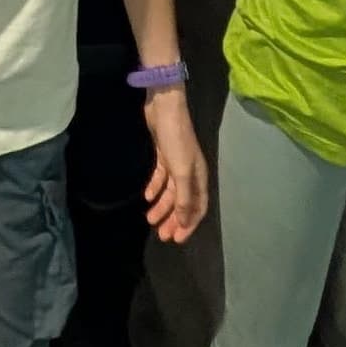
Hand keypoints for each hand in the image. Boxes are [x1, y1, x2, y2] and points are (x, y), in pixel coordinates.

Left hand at [140, 86, 209, 243]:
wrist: (164, 107)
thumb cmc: (176, 140)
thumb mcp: (181, 171)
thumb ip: (183, 197)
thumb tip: (184, 221)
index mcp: (199, 177)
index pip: (198, 207)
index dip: (189, 224)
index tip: (176, 239)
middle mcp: (190, 172)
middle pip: (182, 202)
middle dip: (173, 219)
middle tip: (161, 234)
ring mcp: (176, 163)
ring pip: (170, 191)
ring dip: (162, 206)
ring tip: (149, 218)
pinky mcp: (163, 154)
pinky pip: (160, 177)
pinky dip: (154, 187)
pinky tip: (147, 196)